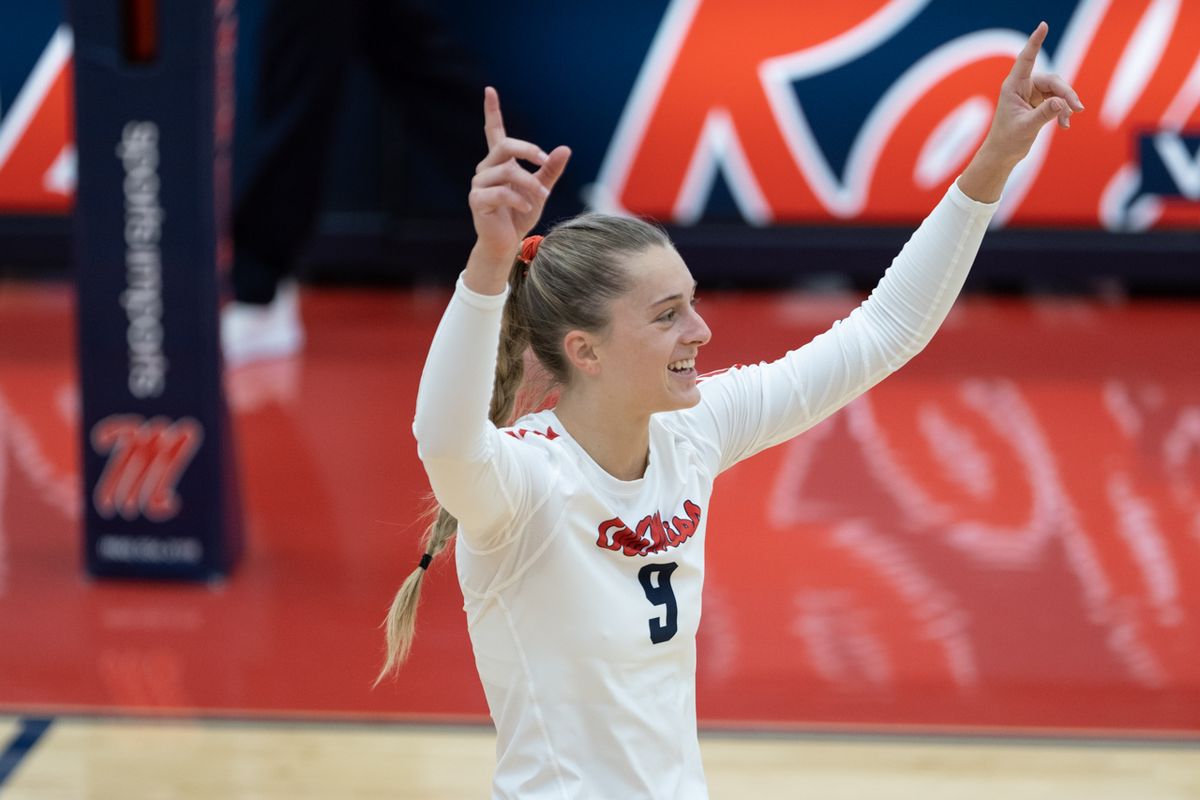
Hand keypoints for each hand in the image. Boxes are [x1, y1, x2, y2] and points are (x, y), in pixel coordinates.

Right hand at [469, 87, 570, 265]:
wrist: (507, 243)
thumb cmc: (521, 214)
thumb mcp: (541, 189)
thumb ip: (550, 170)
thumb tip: (565, 148)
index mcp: (499, 162)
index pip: (493, 131)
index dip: (492, 111)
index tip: (490, 90)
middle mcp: (486, 168)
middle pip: (504, 145)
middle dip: (528, 150)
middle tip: (544, 160)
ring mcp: (479, 184)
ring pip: (507, 171)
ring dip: (529, 183)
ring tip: (541, 195)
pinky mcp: (477, 201)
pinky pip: (500, 192)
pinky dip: (518, 199)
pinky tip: (527, 206)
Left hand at [959, 22, 1083, 201]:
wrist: (1003, 154)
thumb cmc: (1007, 140)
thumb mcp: (1026, 127)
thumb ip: (1044, 114)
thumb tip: (1063, 103)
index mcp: (1013, 86)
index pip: (1026, 59)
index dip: (1035, 42)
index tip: (1043, 26)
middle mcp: (1023, 87)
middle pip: (1052, 80)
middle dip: (1066, 93)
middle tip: (1077, 108)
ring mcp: (1032, 95)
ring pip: (1058, 91)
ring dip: (1066, 104)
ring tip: (1070, 119)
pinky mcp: (1039, 104)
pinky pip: (1058, 101)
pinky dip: (1063, 111)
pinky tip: (1065, 125)